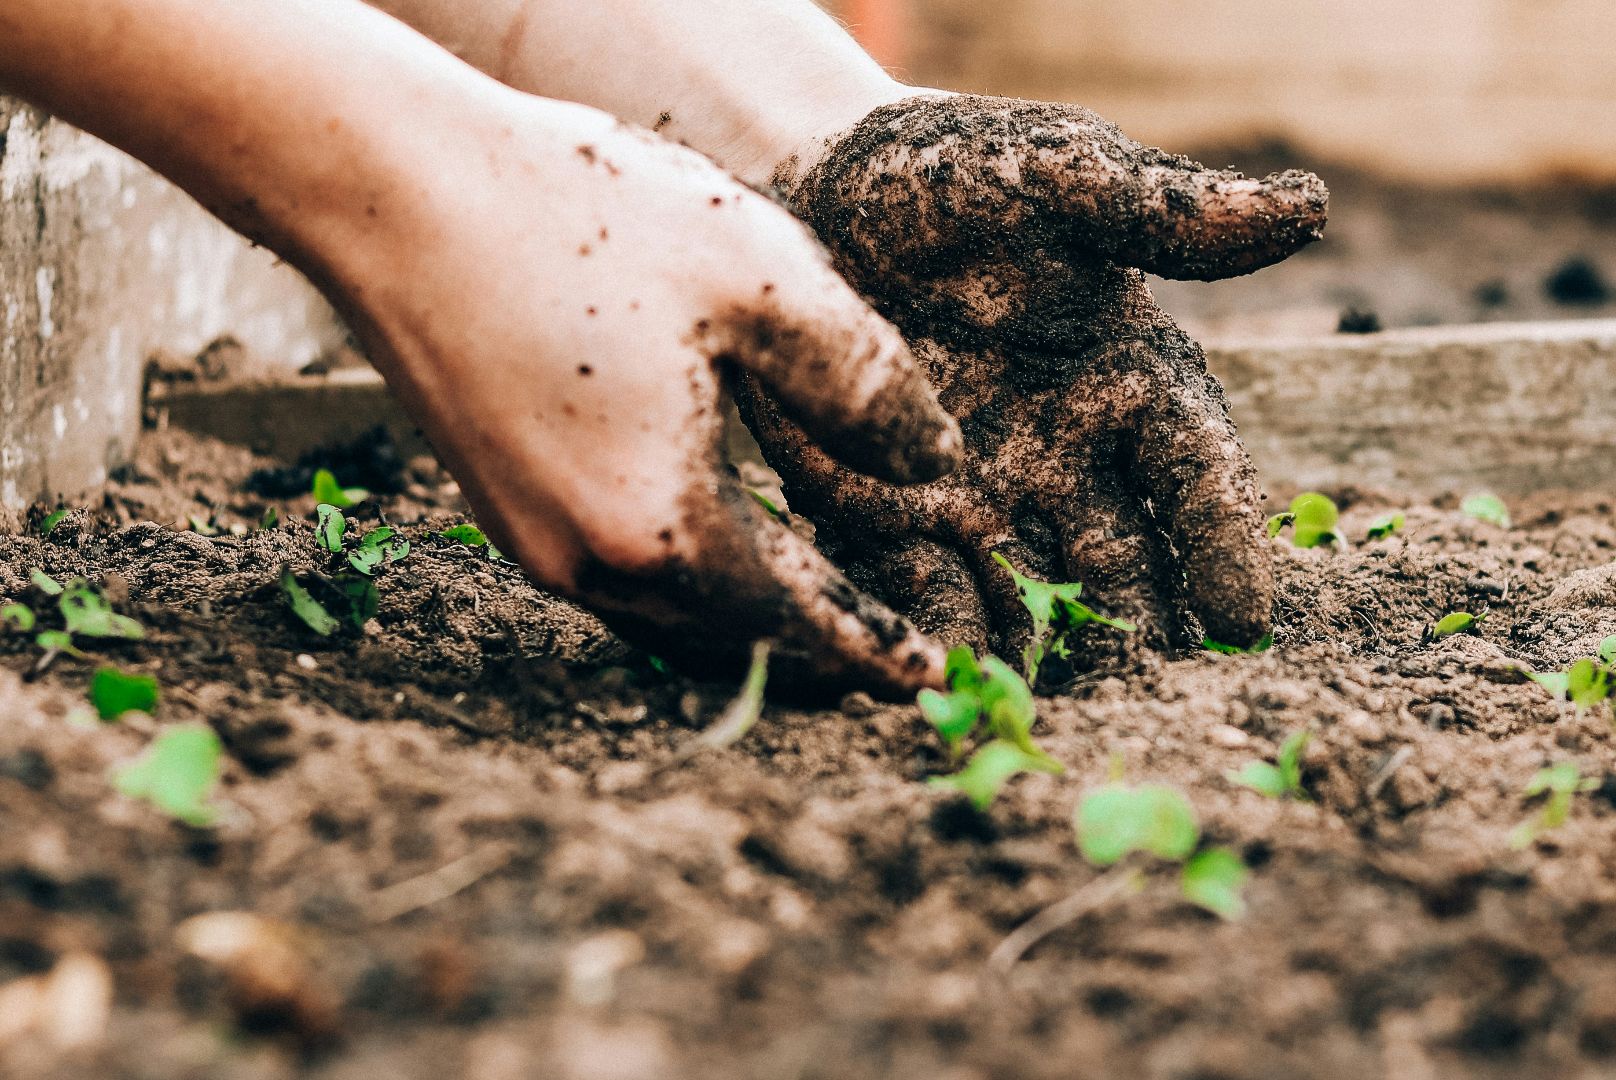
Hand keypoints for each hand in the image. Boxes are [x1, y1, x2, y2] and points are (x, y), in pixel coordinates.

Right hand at [307, 95, 961, 694]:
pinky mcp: (503, 506)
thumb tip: (937, 464)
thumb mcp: (763, 281)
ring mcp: (533, 542)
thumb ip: (866, 385)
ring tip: (824, 606)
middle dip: (819, 652)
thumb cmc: (582, 219)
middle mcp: (589, 563)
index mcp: (663, 527)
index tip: (933, 679)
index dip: (875, 649)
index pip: (800, 622)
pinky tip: (728, 540)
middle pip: (734, 640)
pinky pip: (623, 578)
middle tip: (892, 653)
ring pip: (673, 619)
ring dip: (753, 622)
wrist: (392, 187)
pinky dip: (693, 581)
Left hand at [737, 94, 1326, 666]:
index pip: (1196, 474)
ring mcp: (983, 497)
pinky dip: (940, 637)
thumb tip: (1308, 207)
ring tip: (1055, 716)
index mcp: (1132, 382)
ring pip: (1033, 597)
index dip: (1224, 542)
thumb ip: (1163, 211)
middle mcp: (1070, 458)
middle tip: (1157, 701)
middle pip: (1125, 563)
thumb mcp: (1058, 176)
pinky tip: (946, 683)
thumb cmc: (955, 174)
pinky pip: (924, 591)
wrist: (816, 188)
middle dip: (1142, 632)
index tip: (1245, 619)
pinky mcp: (891, 517)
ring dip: (1047, 657)